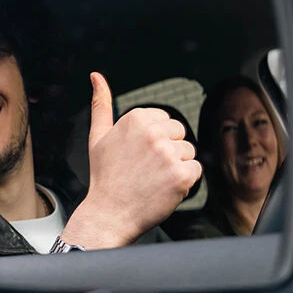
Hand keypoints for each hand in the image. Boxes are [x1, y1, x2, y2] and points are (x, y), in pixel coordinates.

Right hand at [60, 72, 200, 248]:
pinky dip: (183, 182)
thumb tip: (97, 77)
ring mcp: (168, 153)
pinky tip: (163, 188)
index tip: (139, 156)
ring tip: (153, 180)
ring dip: (176, 168)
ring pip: (188, 153)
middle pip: (180, 135)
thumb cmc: (104, 178)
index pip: (165, 121)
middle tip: (145, 170)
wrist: (108, 215)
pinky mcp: (181, 174)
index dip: (155, 141)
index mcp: (136, 118)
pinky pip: (195, 171)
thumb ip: (101, 104)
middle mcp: (153, 132)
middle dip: (168, 152)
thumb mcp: (98, 136)